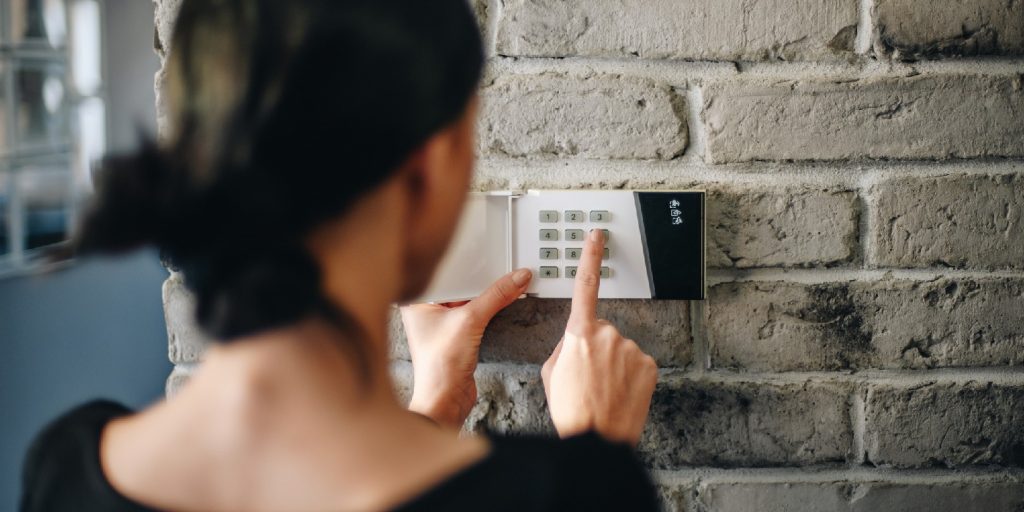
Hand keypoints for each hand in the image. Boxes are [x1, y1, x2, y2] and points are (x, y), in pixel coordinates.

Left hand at [401, 268, 531, 427]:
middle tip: (499, 264)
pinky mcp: (457, 335)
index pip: (443, 271)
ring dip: (486, 294)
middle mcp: (427, 310)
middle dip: (479, 277)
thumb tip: (517, 278)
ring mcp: (442, 324)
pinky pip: (475, 313)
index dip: (464, 261)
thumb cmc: (439, 367)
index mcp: (417, 301)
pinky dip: (489, 307)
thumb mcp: (470, 321)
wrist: (446, 401)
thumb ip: (496, 296)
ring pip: (468, 298)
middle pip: (458, 284)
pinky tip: (502, 299)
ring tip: (505, 280)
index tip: (485, 252)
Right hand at [541, 229, 657, 445]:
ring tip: (602, 390)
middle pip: (601, 331)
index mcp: (579, 333)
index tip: (596, 236)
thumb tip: (576, 341)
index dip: (590, 256)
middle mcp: (608, 335)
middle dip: (595, 349)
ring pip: (620, 349)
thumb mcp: (551, 372)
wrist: (596, 438)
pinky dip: (629, 376)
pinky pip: (636, 363)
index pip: (585, 285)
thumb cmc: (571, 409)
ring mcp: (631, 349)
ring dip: (612, 365)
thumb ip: (564, 346)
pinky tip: (619, 393)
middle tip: (586, 377)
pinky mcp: (649, 365)